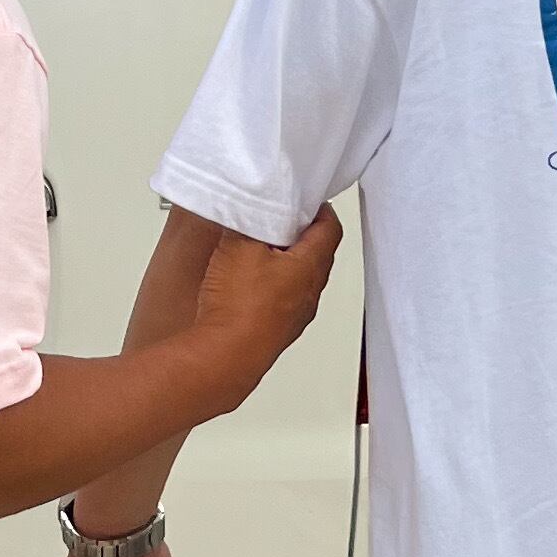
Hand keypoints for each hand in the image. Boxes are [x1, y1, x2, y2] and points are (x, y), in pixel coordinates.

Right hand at [190, 207, 342, 406]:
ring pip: (299, 279)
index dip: (320, 210)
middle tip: (280, 219)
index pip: (330, 228)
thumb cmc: (240, 307)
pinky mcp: (277, 330)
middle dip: (300, 234)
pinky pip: (282, 300)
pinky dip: (271, 285)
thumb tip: (247, 209)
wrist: (226, 356)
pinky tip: (247, 283)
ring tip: (260, 249)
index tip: (306, 200)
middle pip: (317, 253)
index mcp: (312, 266)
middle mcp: (310, 292)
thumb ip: (246, 221)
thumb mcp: (239, 246)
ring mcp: (295, 315)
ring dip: (285, 262)